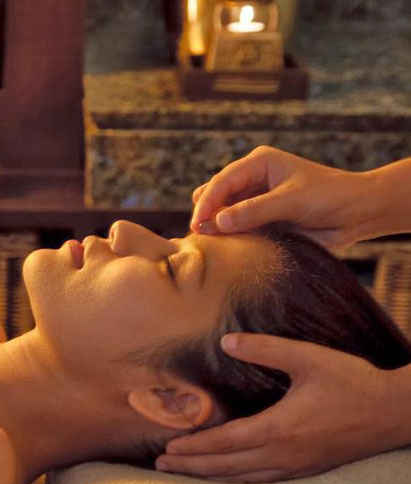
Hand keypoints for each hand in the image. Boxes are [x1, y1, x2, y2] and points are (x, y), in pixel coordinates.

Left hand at [155, 333, 410, 482]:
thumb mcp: (308, 358)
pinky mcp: (309, 468)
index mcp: (278, 429)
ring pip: (243, 478)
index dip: (194, 447)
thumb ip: (266, 348)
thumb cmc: (352, 382)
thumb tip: (227, 341)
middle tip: (162, 465)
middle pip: (227, 466)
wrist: (395, 412)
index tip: (168, 448)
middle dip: (192, 466)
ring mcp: (297, 465)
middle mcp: (284, 453)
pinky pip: (264, 480)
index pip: (225, 443)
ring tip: (185, 472)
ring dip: (211, 475)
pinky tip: (230, 477)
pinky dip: (239, 480)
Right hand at [190, 146, 369, 249]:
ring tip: (208, 242)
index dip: (208, 202)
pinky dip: (230, 236)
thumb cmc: (330, 197)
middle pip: (218, 194)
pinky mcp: (263, 219)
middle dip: (207, 212)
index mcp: (259, 163)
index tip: (197, 223)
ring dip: (217, 226)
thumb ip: (254, 211)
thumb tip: (217, 222)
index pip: (223, 181)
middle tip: (199, 234)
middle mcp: (254, 179)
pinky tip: (224, 247)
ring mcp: (257, 200)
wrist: (359, 213)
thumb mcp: (291, 201)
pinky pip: (238, 228)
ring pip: (225, 212)